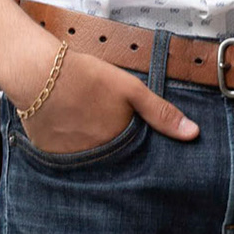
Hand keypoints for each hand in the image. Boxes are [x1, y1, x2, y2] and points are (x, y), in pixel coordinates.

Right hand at [16, 48, 197, 154]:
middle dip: (110, 141)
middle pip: (110, 155)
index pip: (132, 152)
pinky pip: (64, 154)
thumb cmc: (87, 77)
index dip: (131, 136)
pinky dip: (67, 141)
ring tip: (82, 116)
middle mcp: (95, 159)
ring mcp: (70, 160)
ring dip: (88, 141)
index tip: (125, 124)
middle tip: (99, 116)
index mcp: (118, 145)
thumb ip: (161, 113)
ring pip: (87, 154)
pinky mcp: (48, 155)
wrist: (40, 74)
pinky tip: (66, 121)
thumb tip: (193, 134)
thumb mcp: (132, 90)